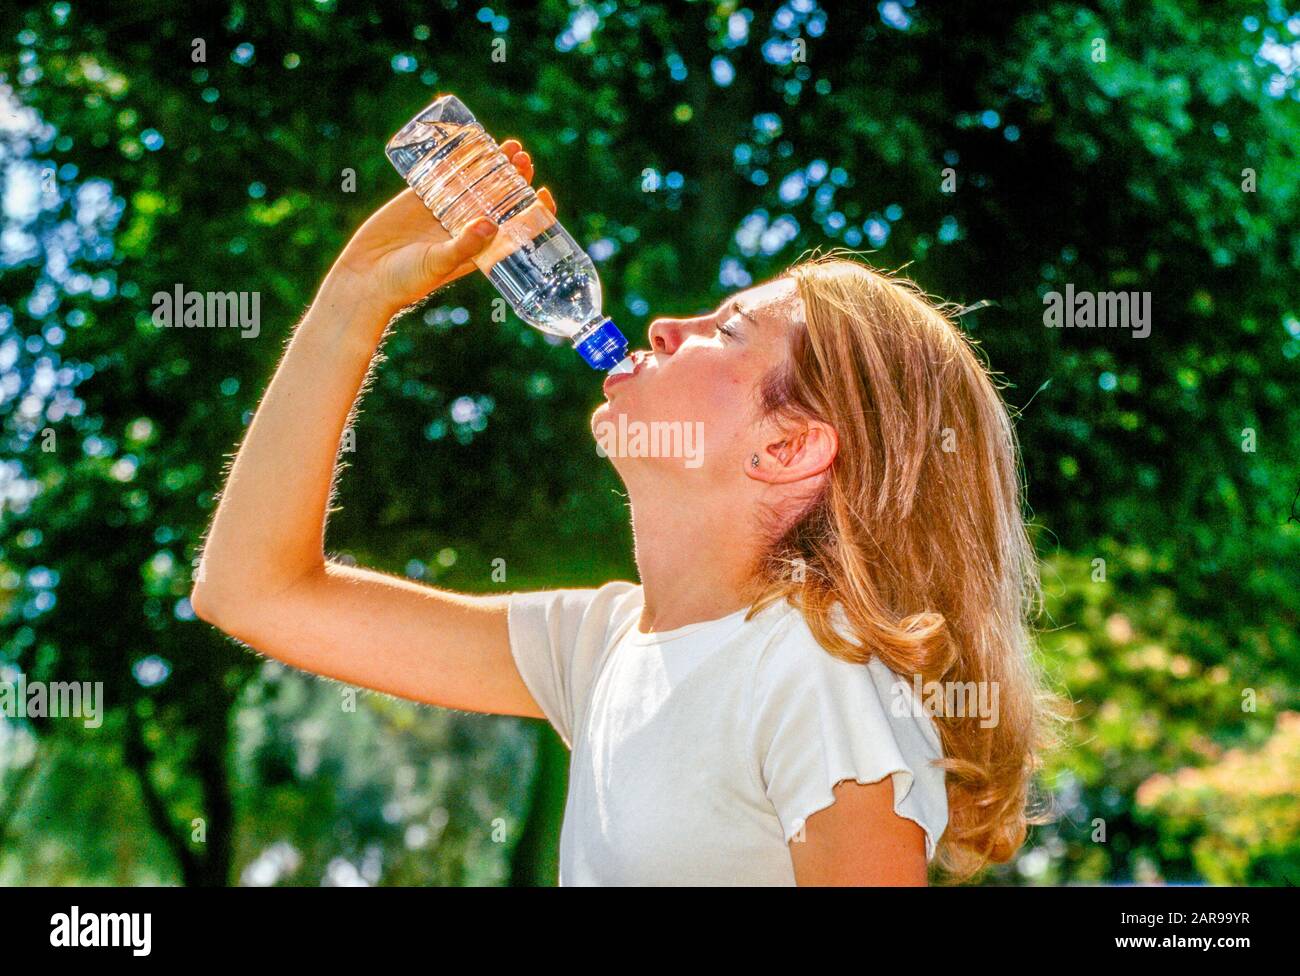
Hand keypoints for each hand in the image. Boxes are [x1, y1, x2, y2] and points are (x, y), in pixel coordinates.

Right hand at [329, 139, 557, 313]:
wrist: (365, 278)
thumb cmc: (406, 282)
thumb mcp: (439, 264)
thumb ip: (464, 246)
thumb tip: (491, 223)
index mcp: (479, 249)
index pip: (516, 228)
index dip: (533, 211)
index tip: (543, 194)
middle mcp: (465, 228)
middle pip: (499, 199)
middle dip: (515, 179)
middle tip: (522, 158)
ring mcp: (444, 211)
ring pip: (475, 183)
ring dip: (492, 165)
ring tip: (508, 146)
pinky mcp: (419, 198)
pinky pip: (443, 174)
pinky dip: (457, 159)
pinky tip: (470, 141)